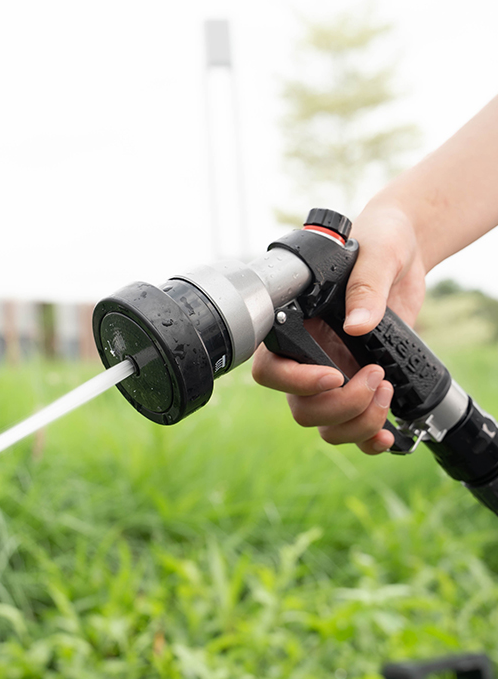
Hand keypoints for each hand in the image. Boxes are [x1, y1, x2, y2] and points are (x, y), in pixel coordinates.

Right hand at [251, 200, 428, 453]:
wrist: (407, 250)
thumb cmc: (381, 239)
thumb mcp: (378, 251)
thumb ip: (366, 284)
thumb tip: (358, 324)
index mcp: (296, 326)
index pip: (271, 369)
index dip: (295, 381)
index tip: (333, 374)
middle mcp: (309, 356)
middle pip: (301, 407)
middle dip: (341, 404)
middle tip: (376, 374)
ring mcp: (334, 374)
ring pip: (324, 424)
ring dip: (357, 421)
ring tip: (387, 388)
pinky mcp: (361, 385)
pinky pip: (351, 428)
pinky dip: (368, 439)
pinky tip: (387, 432)